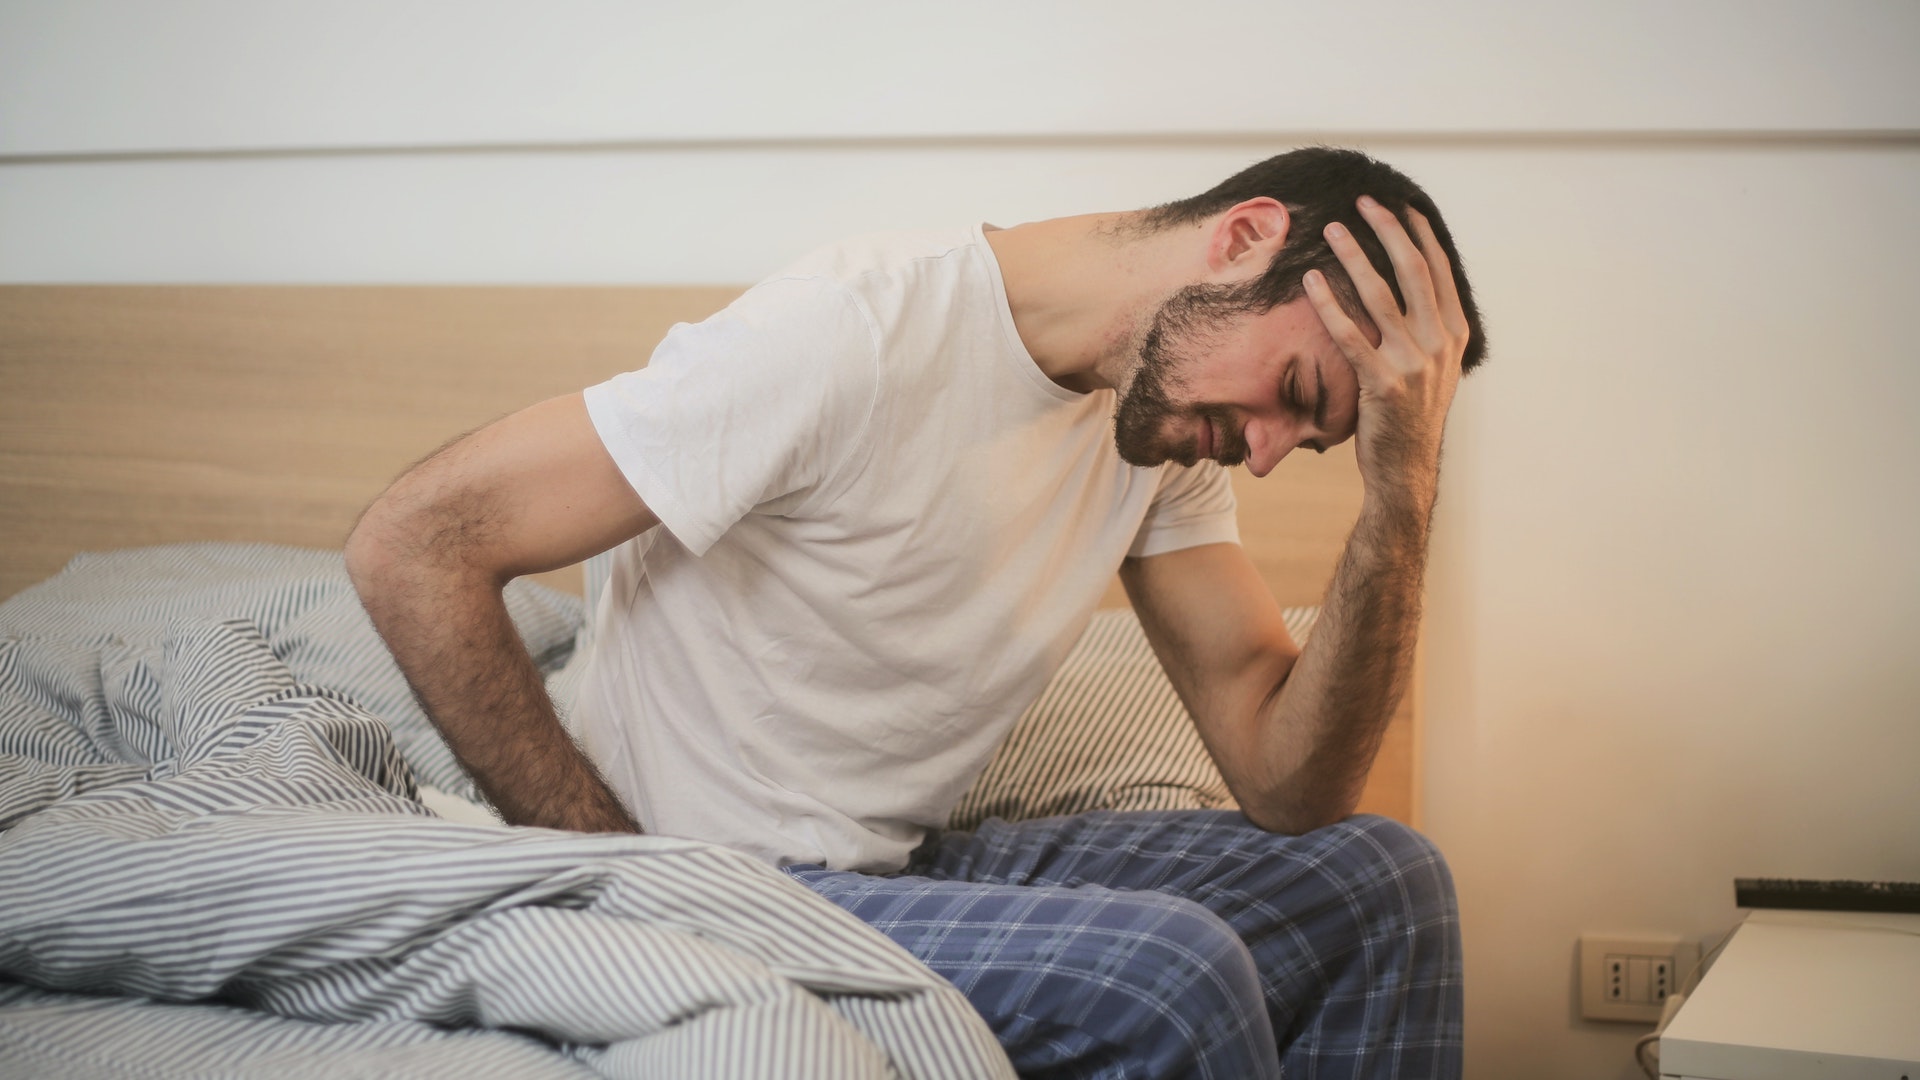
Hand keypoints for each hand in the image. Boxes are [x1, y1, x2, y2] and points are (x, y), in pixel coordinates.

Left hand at [1302, 197, 1470, 512]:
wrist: (1405, 468)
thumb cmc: (1409, 416)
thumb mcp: (1433, 368)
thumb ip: (1427, 329)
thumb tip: (1410, 289)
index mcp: (1453, 333)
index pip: (1438, 270)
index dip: (1418, 235)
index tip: (1399, 206)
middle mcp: (1439, 343)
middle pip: (1413, 271)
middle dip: (1388, 231)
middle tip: (1364, 201)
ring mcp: (1413, 363)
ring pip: (1380, 296)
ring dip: (1354, 257)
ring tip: (1332, 230)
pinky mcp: (1383, 384)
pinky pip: (1350, 335)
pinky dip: (1329, 305)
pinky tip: (1311, 282)